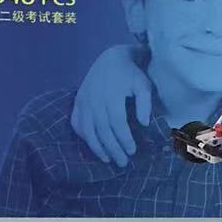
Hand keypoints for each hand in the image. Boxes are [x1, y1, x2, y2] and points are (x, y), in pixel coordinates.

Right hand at [70, 45, 152, 166]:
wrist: (111, 58)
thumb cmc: (130, 74)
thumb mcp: (143, 84)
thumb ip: (145, 103)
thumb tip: (144, 124)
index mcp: (111, 95)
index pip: (116, 122)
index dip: (124, 139)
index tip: (132, 151)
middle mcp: (94, 99)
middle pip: (102, 130)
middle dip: (113, 148)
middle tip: (123, 162)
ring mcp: (83, 101)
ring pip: (88, 130)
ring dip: (97, 147)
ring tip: (108, 160)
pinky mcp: (77, 102)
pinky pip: (77, 123)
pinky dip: (84, 136)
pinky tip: (94, 145)